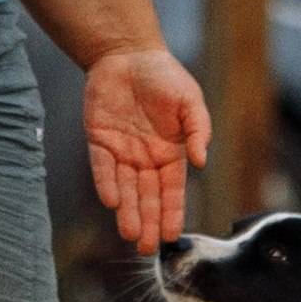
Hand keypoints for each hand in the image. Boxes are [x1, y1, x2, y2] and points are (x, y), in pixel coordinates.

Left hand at [83, 47, 211, 249]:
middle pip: (147, 196)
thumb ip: (199, 130)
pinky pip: (102, 168)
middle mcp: (146, 158)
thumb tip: (202, 161)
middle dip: (149, 222)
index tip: (173, 236)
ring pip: (125, 189)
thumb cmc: (164, 76)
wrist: (127, 53)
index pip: (172, 190)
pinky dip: (106, 184)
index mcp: (171, 152)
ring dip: (127, 212)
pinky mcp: (99, 141)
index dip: (172, 212)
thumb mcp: (190, 101)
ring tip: (131, 235)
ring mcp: (122, 152)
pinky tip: (111, 201)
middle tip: (148, 248)